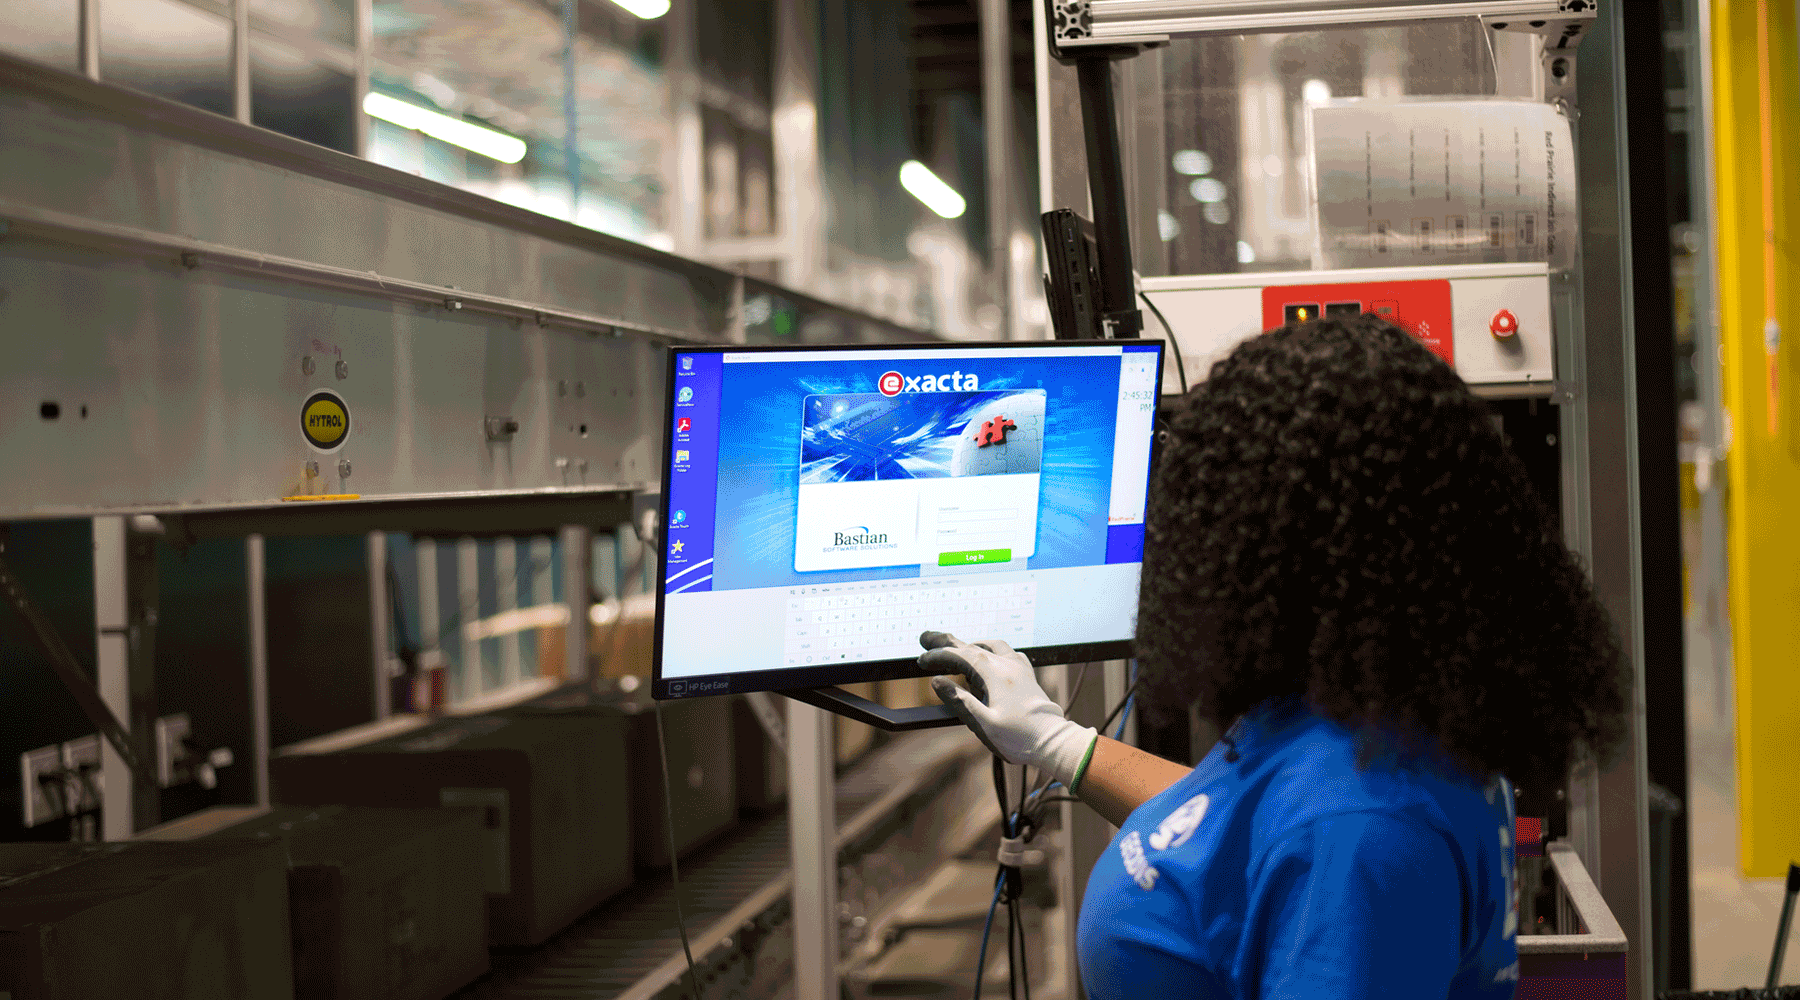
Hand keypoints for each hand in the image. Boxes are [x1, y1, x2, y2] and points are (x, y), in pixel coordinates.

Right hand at [918, 631, 1098, 790]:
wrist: (1053, 742)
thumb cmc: (1019, 738)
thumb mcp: (983, 723)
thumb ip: (959, 701)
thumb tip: (938, 682)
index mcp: (995, 674)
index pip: (960, 655)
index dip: (939, 655)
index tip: (922, 660)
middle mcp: (1007, 665)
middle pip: (972, 646)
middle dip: (947, 642)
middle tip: (926, 638)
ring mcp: (1019, 668)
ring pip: (990, 647)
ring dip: (970, 646)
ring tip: (955, 651)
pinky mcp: (1027, 676)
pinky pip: (1007, 653)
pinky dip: (991, 652)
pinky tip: (989, 659)